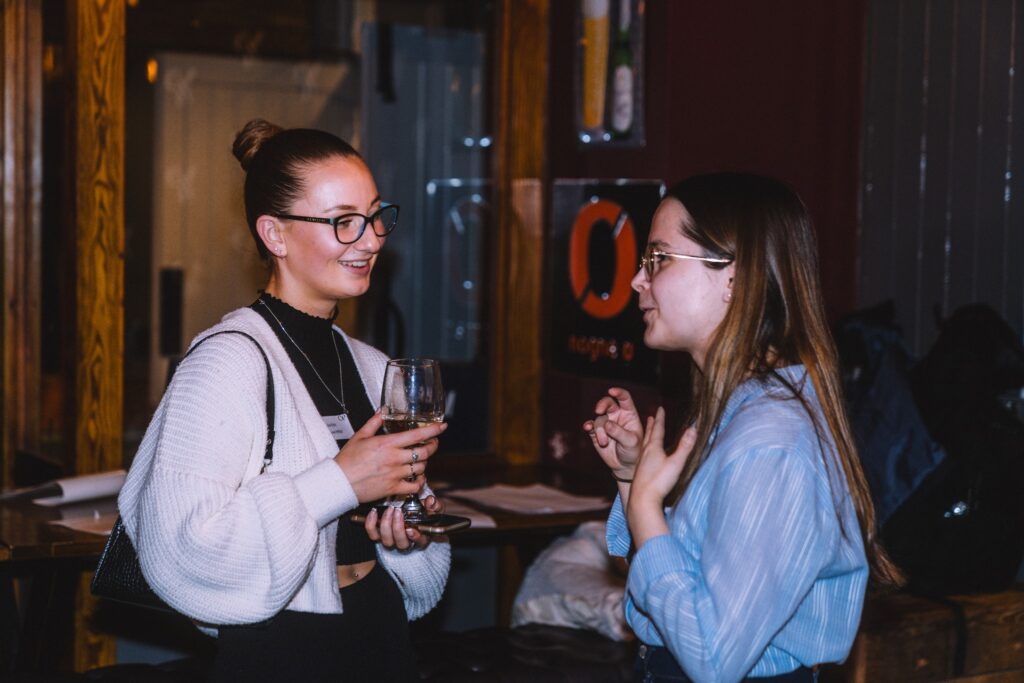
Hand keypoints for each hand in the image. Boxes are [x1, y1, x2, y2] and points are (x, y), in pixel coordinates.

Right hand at [334, 410, 446, 502]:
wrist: (339, 483)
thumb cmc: (347, 460)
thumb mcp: (359, 436)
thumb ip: (374, 422)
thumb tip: (382, 410)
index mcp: (387, 444)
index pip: (417, 435)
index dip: (433, 430)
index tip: (442, 427)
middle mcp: (394, 458)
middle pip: (424, 452)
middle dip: (433, 446)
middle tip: (433, 444)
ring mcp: (395, 474)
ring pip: (421, 468)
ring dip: (424, 463)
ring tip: (421, 459)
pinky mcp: (393, 488)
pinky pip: (415, 486)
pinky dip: (419, 481)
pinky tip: (417, 477)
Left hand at [363, 495, 443, 550]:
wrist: (410, 511)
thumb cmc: (423, 511)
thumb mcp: (432, 507)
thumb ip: (434, 505)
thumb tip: (430, 501)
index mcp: (421, 537)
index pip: (420, 542)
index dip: (415, 537)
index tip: (411, 529)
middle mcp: (406, 541)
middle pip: (401, 542)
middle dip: (398, 527)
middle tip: (398, 511)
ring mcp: (392, 540)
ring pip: (387, 540)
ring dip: (386, 525)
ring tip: (389, 509)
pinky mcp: (379, 535)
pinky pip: (373, 534)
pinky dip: (371, 524)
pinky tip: (374, 512)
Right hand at [582, 388, 644, 479]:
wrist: (625, 466)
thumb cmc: (633, 452)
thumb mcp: (631, 442)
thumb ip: (620, 432)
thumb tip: (607, 424)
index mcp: (629, 414)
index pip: (624, 398)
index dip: (618, 392)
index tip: (612, 391)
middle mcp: (617, 416)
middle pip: (607, 403)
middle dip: (602, 404)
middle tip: (598, 410)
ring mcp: (606, 423)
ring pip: (599, 419)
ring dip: (599, 430)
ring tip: (604, 442)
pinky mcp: (596, 432)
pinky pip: (590, 426)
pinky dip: (588, 426)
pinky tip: (587, 428)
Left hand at [626, 408, 696, 544]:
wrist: (642, 500)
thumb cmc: (659, 481)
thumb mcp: (676, 463)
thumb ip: (685, 447)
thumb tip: (693, 428)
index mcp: (653, 449)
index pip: (658, 430)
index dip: (660, 419)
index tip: (660, 408)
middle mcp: (645, 454)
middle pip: (649, 436)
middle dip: (652, 425)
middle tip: (651, 416)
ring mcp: (640, 464)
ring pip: (644, 446)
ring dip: (647, 436)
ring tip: (648, 433)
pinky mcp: (639, 474)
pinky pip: (642, 456)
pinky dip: (644, 450)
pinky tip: (646, 457)